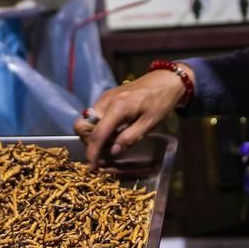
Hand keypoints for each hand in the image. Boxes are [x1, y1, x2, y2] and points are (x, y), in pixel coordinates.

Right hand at [74, 66, 192, 167]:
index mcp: (117, 108)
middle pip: (82, 126)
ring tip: (112, 142)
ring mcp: (104, 98)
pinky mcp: (107, 97)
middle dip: (89, 141)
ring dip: (94, 135)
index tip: (91, 167)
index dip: (92, 152)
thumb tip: (112, 152)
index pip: (97, 134)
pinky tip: (114, 132)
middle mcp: (106, 101)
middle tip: (104, 151)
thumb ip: (130, 138)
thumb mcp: (150, 123)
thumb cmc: (161, 102)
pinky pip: (94, 115)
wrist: (165, 80)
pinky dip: (99, 127)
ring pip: (87, 121)